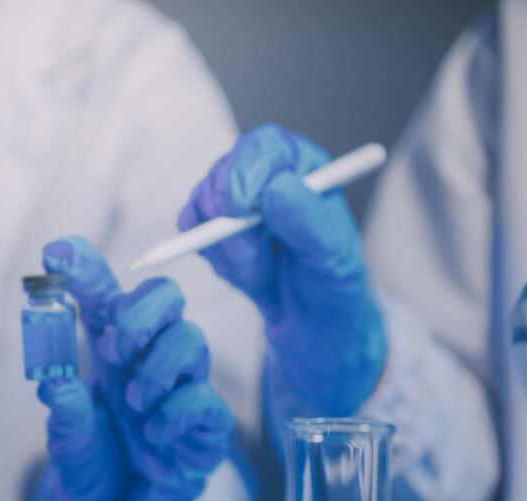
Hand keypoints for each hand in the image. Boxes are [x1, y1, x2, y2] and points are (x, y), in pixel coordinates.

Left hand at [34, 235, 234, 500]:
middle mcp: (150, 363)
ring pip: (193, 339)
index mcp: (112, 355)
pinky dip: (179, 411)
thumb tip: (58, 385)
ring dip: (159, 364)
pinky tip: (156, 434)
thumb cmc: (95, 471)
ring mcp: (182, 392)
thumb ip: (65, 413)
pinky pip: (208, 400)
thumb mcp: (68, 442)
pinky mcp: (206, 431)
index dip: (85, 269)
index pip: (104, 298)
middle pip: (168, 298)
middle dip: (140, 310)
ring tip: (134, 401)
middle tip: (111, 347)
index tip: (56, 254)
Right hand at [179, 124, 385, 414]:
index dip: (245, 170)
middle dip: (228, 220)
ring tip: (259, 273)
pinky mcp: (215, 229)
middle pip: (225, 172)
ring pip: (203, 205)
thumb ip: (308, 220)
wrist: (316, 325)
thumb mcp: (334, 256)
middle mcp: (269, 177)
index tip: (237, 206)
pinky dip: (216, 260)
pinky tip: (246, 275)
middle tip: (248, 257)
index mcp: (305, 169)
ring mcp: (238, 202)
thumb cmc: (334, 285)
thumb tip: (276, 189)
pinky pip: (192, 232)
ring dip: (226, 249)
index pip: (266, 148)